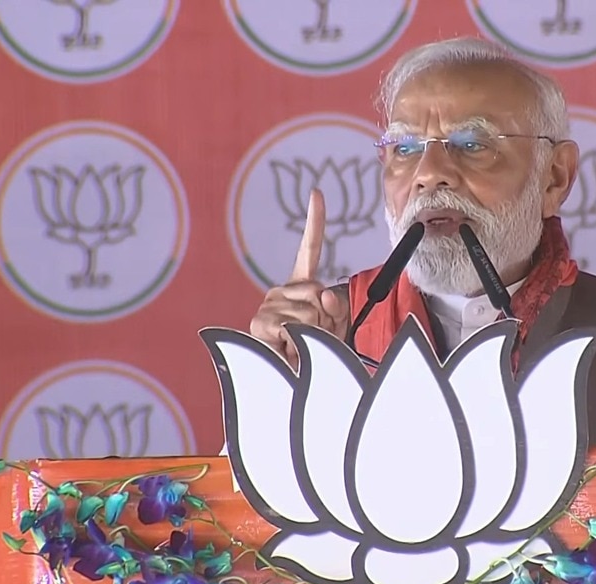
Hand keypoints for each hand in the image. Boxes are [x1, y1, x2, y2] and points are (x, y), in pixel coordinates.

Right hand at [248, 188, 349, 367]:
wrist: (298, 378)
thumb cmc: (316, 350)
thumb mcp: (335, 324)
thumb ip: (336, 306)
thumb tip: (323, 295)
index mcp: (302, 286)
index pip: (309, 249)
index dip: (315, 221)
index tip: (317, 192)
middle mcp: (282, 290)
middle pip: (318, 293)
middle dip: (326, 319)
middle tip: (316, 337)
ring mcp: (269, 305)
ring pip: (307, 313)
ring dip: (313, 335)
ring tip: (302, 347)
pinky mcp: (260, 323)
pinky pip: (290, 327)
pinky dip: (295, 343)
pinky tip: (287, 351)